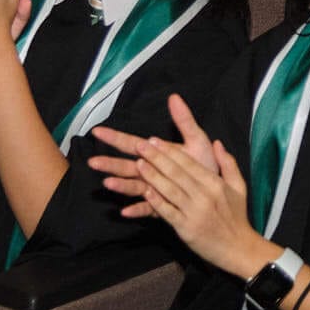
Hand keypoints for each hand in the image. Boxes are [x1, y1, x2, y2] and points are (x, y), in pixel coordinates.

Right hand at [88, 92, 221, 205]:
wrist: (217, 189)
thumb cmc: (205, 164)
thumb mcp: (196, 139)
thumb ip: (184, 120)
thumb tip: (174, 97)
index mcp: (157, 154)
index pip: (131, 143)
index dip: (114, 137)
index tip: (97, 131)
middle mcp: (151, 171)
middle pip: (126, 166)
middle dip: (109, 163)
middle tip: (92, 162)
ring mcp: (155, 188)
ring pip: (133, 186)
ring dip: (120, 185)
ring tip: (107, 183)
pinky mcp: (162, 205)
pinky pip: (148, 208)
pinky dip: (137, 210)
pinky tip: (125, 212)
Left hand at [91, 99, 261, 273]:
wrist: (238, 247)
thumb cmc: (236, 217)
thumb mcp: (239, 187)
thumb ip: (228, 163)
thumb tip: (217, 143)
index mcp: (215, 184)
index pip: (188, 163)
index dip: (170, 151)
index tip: (155, 141)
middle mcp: (204, 196)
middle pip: (176, 173)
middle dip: (156, 158)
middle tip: (140, 146)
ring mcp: (194, 212)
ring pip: (169, 190)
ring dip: (152, 176)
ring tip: (138, 164)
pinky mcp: (186, 228)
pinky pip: (168, 212)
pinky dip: (156, 202)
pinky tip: (145, 192)